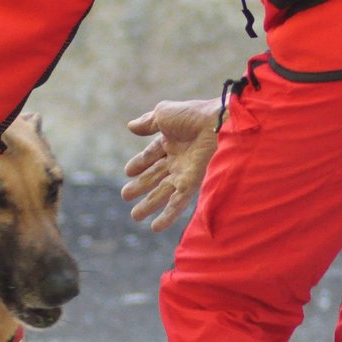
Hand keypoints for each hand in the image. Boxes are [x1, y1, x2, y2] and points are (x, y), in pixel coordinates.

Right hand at [121, 98, 220, 231]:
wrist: (216, 124)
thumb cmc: (192, 116)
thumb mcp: (163, 114)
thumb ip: (147, 122)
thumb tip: (130, 126)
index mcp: (171, 141)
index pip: (151, 155)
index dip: (140, 163)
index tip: (128, 172)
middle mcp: (178, 159)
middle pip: (155, 176)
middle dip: (140, 187)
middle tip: (125, 195)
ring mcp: (184, 173)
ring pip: (163, 193)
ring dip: (149, 204)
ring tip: (135, 216)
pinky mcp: (191, 184)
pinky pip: (177, 203)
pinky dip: (167, 215)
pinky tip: (155, 227)